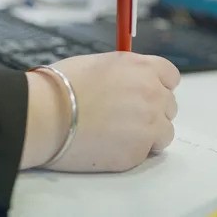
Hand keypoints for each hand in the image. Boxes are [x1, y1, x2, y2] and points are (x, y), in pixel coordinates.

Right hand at [22, 52, 179, 171]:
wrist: (45, 114)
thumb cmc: (60, 86)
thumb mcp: (97, 64)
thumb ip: (124, 72)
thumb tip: (128, 82)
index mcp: (141, 67)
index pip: (171, 76)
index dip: (158, 85)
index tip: (145, 94)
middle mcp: (152, 92)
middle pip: (169, 105)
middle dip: (151, 111)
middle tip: (125, 117)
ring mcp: (149, 123)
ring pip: (164, 132)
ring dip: (148, 134)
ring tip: (118, 135)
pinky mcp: (139, 151)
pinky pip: (147, 152)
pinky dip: (134, 151)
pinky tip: (110, 145)